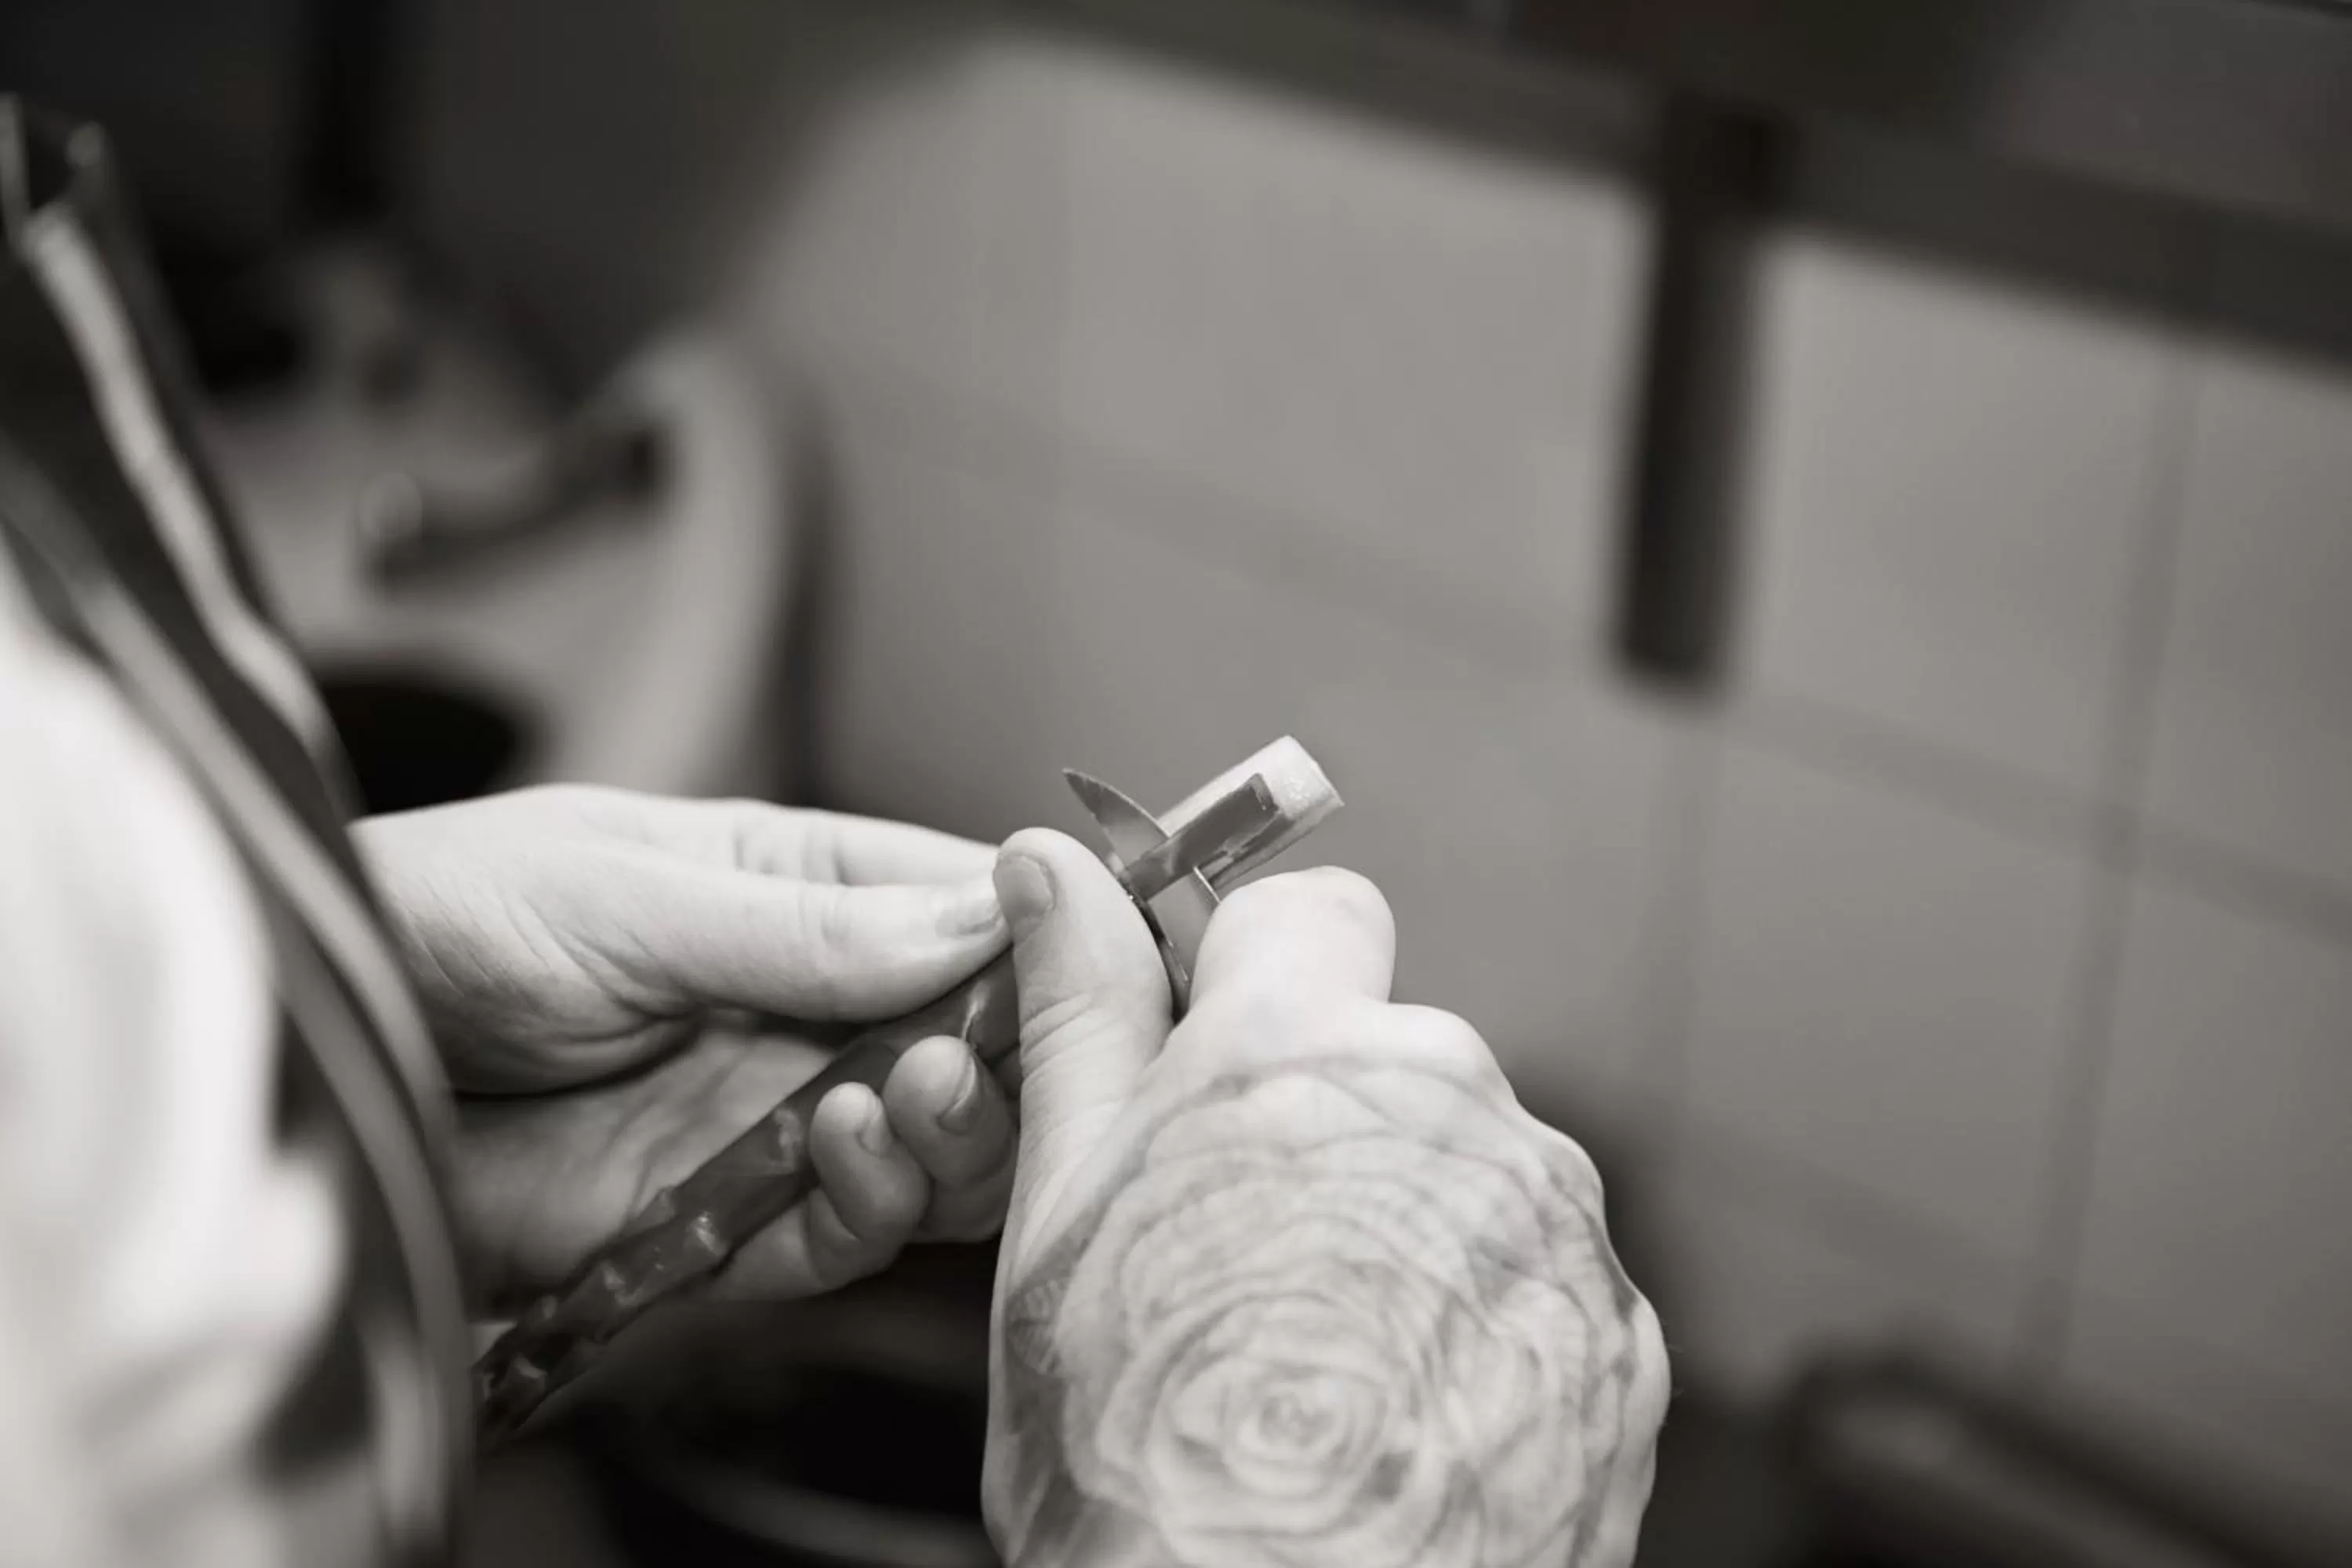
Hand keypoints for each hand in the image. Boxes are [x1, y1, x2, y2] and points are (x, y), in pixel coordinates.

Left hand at [355, 786, 1019, 1306]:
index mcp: (801, 889)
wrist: (308, 1052)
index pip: (967, 906)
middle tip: (1007, 1045)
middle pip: (977, 1043)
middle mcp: (806, 1009)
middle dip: (1015, 1050)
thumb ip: (798, 923)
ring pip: (933, 1151)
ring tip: (922, 1089)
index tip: (1102, 946)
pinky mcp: (716, 1224)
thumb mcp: (621, 889)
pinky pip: (835, 1237)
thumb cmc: (441, 917)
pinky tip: (846, 1147)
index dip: (1046, 929)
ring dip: (954, 1131)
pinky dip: (865, 1206)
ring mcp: (768, 1120)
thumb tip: (978, 918)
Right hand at [979, 832, 1669, 1567]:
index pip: (1311, 910)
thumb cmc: (1147, 1459)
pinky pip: (1538, 1280)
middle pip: (1392, 1056)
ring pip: (1466, 1171)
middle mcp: (1451, 1102)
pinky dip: (1480, 1324)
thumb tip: (1054, 870)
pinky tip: (1403, 1412)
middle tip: (1238, 1255)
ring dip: (1405, 1226)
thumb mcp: (1061, 1215)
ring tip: (1320, 1361)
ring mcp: (1549, 1220)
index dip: (1256, 979)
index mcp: (1300, 1048)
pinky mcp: (1617, 1331)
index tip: (1221, 1059)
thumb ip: (1080, 1015)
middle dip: (1325, 1122)